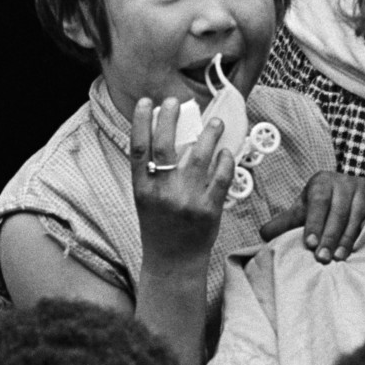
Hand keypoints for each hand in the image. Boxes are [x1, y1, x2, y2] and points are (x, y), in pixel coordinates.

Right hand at [130, 97, 233, 267]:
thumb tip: (170, 136)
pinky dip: (225, 160)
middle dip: (170, 118)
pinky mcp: (209, 209)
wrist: (173, 262)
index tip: (147, 102)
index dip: (141, 122)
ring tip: (215, 122)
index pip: (138, 148)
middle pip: (165, 146)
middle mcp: (162, 193)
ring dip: (209, 134)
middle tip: (177, 101)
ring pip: (200, 156)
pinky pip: (221, 176)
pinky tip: (226, 151)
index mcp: (142, 189)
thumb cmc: (159, 227)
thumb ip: (154, 174)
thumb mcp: (147, 200)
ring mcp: (186, 200)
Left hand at [259, 171, 364, 263]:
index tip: (310, 243)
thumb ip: (285, 221)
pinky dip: (362, 236)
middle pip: (338, 211)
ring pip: (356, 217)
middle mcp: (343, 183)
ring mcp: (362, 191)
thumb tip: (264, 234)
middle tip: (322, 258)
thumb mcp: (303, 206)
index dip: (314, 223)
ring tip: (337, 258)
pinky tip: (357, 251)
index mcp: (322, 182)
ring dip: (346, 239)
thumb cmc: (322, 201)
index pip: (318, 202)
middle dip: (330, 236)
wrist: (349, 186)